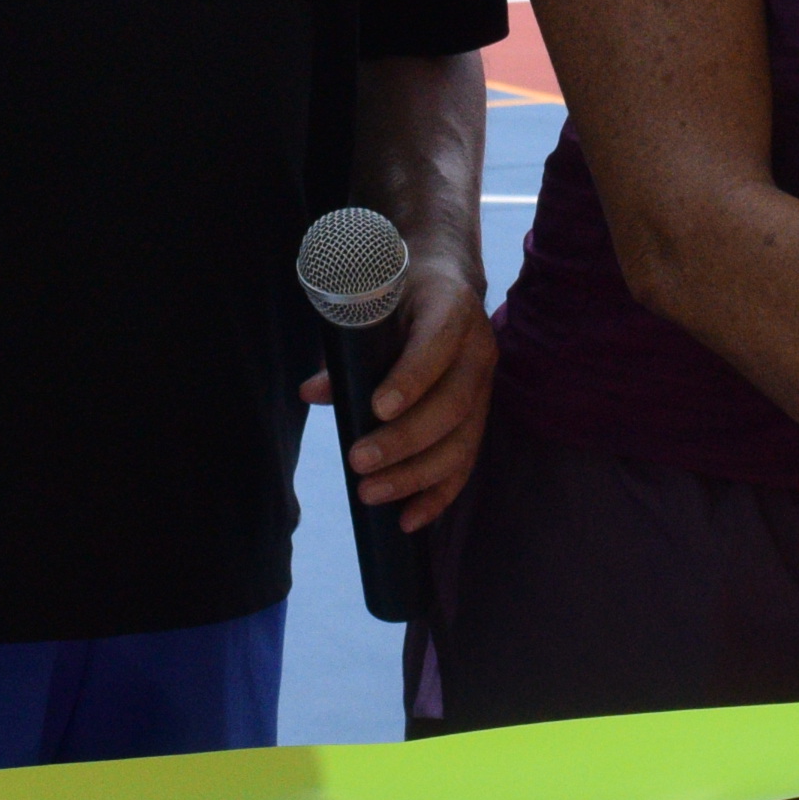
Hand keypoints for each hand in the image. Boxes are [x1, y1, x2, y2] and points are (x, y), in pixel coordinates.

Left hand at [298, 255, 494, 530]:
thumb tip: (312, 392)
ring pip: (462, 440)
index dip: (411, 379)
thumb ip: (345, 350)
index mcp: (452, 308)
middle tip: (358, 462)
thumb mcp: (373, 305)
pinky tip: (410, 519)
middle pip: (451, 404)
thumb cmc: (399, 293)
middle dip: (404, 440)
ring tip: (371, 494)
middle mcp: (478, 348)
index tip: (377, 409)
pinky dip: (438, 494)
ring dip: (416, 475)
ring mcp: (486, 384)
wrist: (447, 280)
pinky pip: (466, 460)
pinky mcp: (481, 414)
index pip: (437, 345)